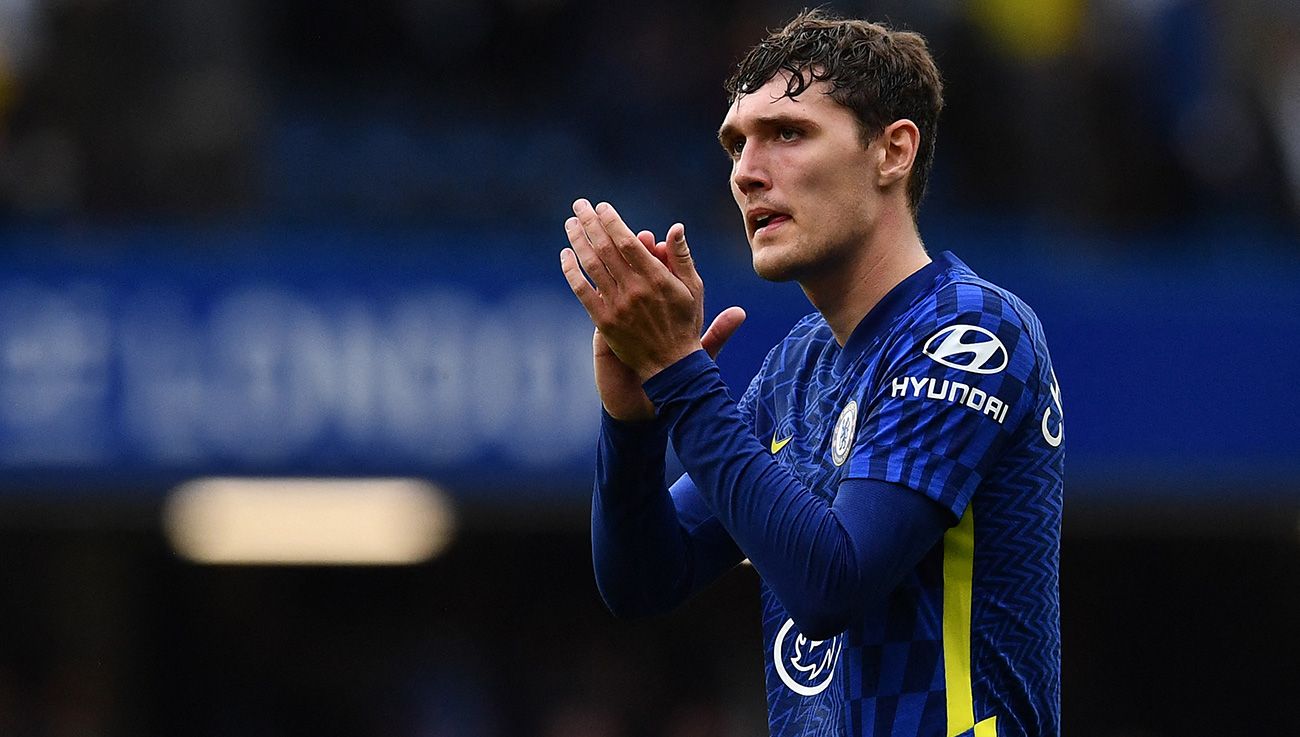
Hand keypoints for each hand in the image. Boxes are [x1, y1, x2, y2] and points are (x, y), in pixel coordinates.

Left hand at [560, 200, 745, 418]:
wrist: (670, 365)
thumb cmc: (684, 323)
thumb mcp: (692, 288)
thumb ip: (681, 257)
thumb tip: (675, 227)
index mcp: (656, 279)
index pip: (628, 242)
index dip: (612, 221)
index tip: (602, 207)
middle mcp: (634, 290)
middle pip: (605, 248)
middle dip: (590, 223)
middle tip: (580, 205)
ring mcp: (617, 306)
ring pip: (591, 266)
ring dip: (578, 241)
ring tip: (570, 223)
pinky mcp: (603, 321)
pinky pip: (582, 291)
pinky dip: (571, 271)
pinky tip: (565, 255)